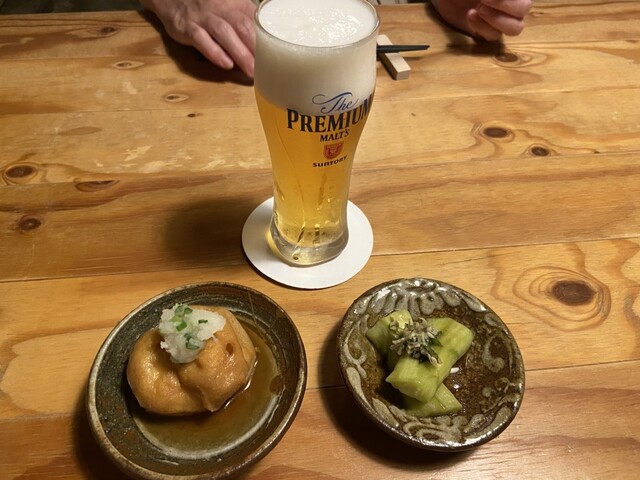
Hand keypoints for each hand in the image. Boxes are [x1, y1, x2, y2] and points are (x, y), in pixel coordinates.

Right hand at [141, 0, 256, 77]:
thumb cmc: (208, 6)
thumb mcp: (230, 7)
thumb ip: (247, 22)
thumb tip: (267, 47)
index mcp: (236, 3)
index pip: (255, 22)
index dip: (266, 40)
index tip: (275, 58)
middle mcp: (221, 8)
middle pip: (242, 26)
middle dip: (256, 49)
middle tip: (266, 69)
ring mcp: (204, 17)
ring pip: (224, 33)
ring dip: (239, 53)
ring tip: (251, 71)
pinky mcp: (187, 27)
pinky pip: (201, 39)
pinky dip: (215, 52)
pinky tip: (226, 64)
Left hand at [433, 0, 531, 40]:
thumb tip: (494, 0)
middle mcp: (511, 4)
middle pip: (524, 8)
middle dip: (505, 4)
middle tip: (484, 0)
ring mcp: (500, 19)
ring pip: (515, 28)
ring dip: (497, 19)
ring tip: (479, 9)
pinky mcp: (486, 32)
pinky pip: (494, 36)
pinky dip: (482, 27)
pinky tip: (470, 15)